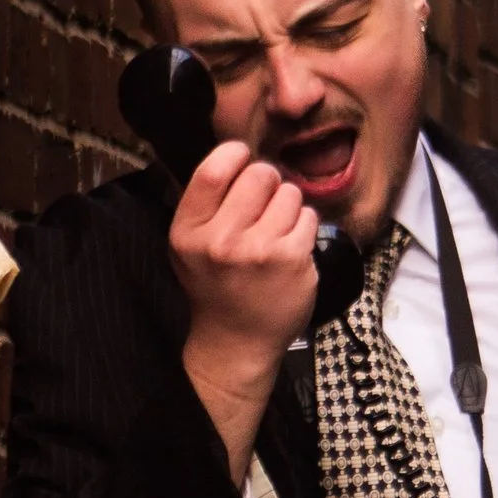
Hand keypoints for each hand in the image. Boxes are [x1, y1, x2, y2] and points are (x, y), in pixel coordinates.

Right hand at [172, 140, 318, 479]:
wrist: (236, 342)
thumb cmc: (217, 287)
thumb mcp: (191, 245)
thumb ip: (206, 202)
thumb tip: (240, 154)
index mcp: (189, 232)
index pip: (214, 168)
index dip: (235, 155)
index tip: (243, 163)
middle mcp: (221, 241)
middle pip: (259, 174)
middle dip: (267, 184)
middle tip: (262, 208)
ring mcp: (259, 252)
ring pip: (289, 193)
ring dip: (288, 207)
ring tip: (274, 234)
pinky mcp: (293, 261)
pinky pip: (308, 217)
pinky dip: (303, 228)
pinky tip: (290, 250)